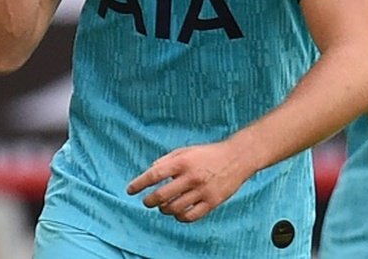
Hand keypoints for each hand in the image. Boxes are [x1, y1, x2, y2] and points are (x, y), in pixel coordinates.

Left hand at [126, 140, 255, 222]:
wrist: (237, 158)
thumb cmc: (208, 153)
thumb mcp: (186, 150)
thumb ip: (167, 160)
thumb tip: (150, 171)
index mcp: (182, 162)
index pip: (154, 175)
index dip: (139, 184)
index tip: (130, 190)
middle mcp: (191, 177)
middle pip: (161, 195)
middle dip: (149, 201)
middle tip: (146, 202)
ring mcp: (202, 191)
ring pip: (174, 208)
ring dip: (164, 209)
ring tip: (163, 206)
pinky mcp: (212, 202)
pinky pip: (190, 216)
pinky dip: (180, 217)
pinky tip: (178, 213)